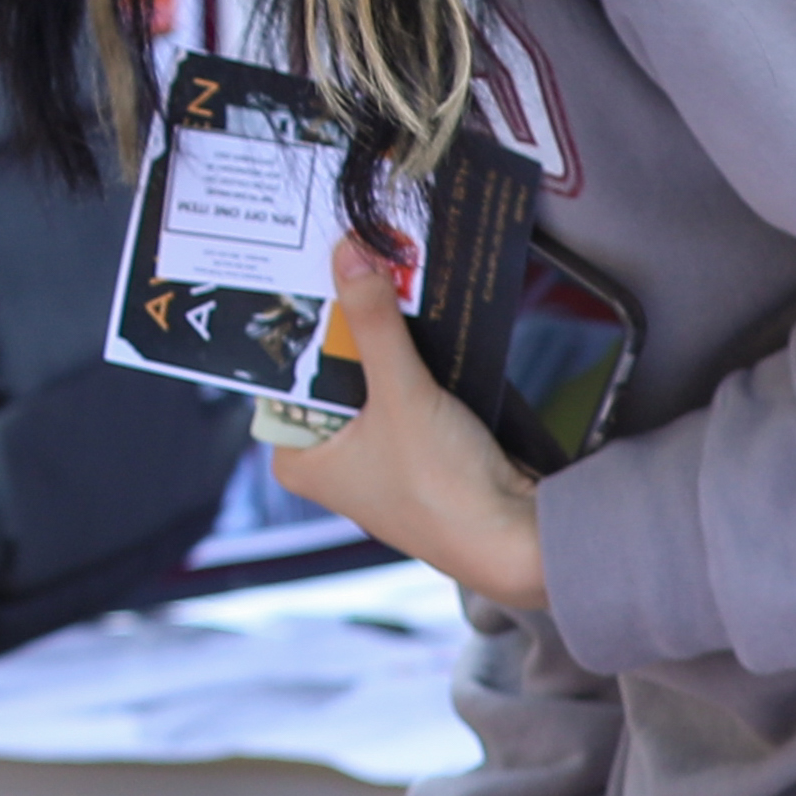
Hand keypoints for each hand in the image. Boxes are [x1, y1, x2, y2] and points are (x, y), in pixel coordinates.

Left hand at [265, 239, 547, 607]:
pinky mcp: (414, 443)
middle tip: (355, 259)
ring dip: (382, 333)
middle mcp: (330, 457)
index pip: (282, 374)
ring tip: (388, 275)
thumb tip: (351, 259)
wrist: (512, 536)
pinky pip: (402, 383)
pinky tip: (420, 316)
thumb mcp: (400, 394)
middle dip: (347, 321)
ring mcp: (373, 451)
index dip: (300, 323)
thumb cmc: (443, 492)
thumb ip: (374, 324)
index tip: (312, 267)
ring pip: (368, 372)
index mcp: (299, 459)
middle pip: (327, 368)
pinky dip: (412, 355)